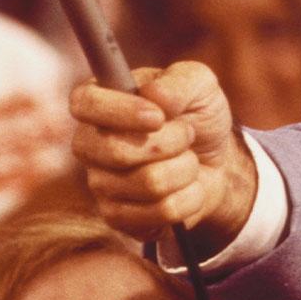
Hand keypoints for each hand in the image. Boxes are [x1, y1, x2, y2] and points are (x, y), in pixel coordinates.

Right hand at [70, 61, 257, 253]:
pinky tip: (188, 186)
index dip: (119, 112)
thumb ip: (179, 82)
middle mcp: (89, 144)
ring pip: (148, 183)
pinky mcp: (118, 216)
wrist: (216, 159)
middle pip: (116, 151)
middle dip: (170, 142)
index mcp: (100, 101)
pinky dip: (190, 196)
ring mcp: (100, 183)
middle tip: (187, 134)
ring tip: (189, 159)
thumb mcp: (199, 84)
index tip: (158, 116)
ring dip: (186, 168)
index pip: (83, 103)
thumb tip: (154, 95)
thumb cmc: (199, 114)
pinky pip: (160, 212)